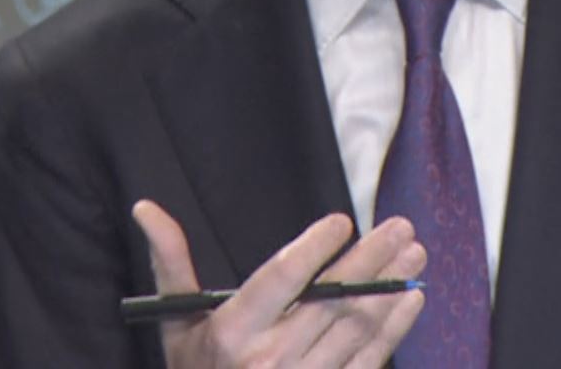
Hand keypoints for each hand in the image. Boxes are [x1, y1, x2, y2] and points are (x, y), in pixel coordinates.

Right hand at [131, 200, 426, 367]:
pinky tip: (410, 299)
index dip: (315, 249)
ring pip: (357, 329)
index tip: (342, 222)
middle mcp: (269, 359)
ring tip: (415, 254)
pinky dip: (395, 329)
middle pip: (330, 300)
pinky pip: (369, 361)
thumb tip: (146, 207)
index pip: (281, 280)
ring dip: (391, 288)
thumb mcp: (177, 324)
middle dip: (372, 260)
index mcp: (231, 332)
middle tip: (401, 227)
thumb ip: (171, 263)